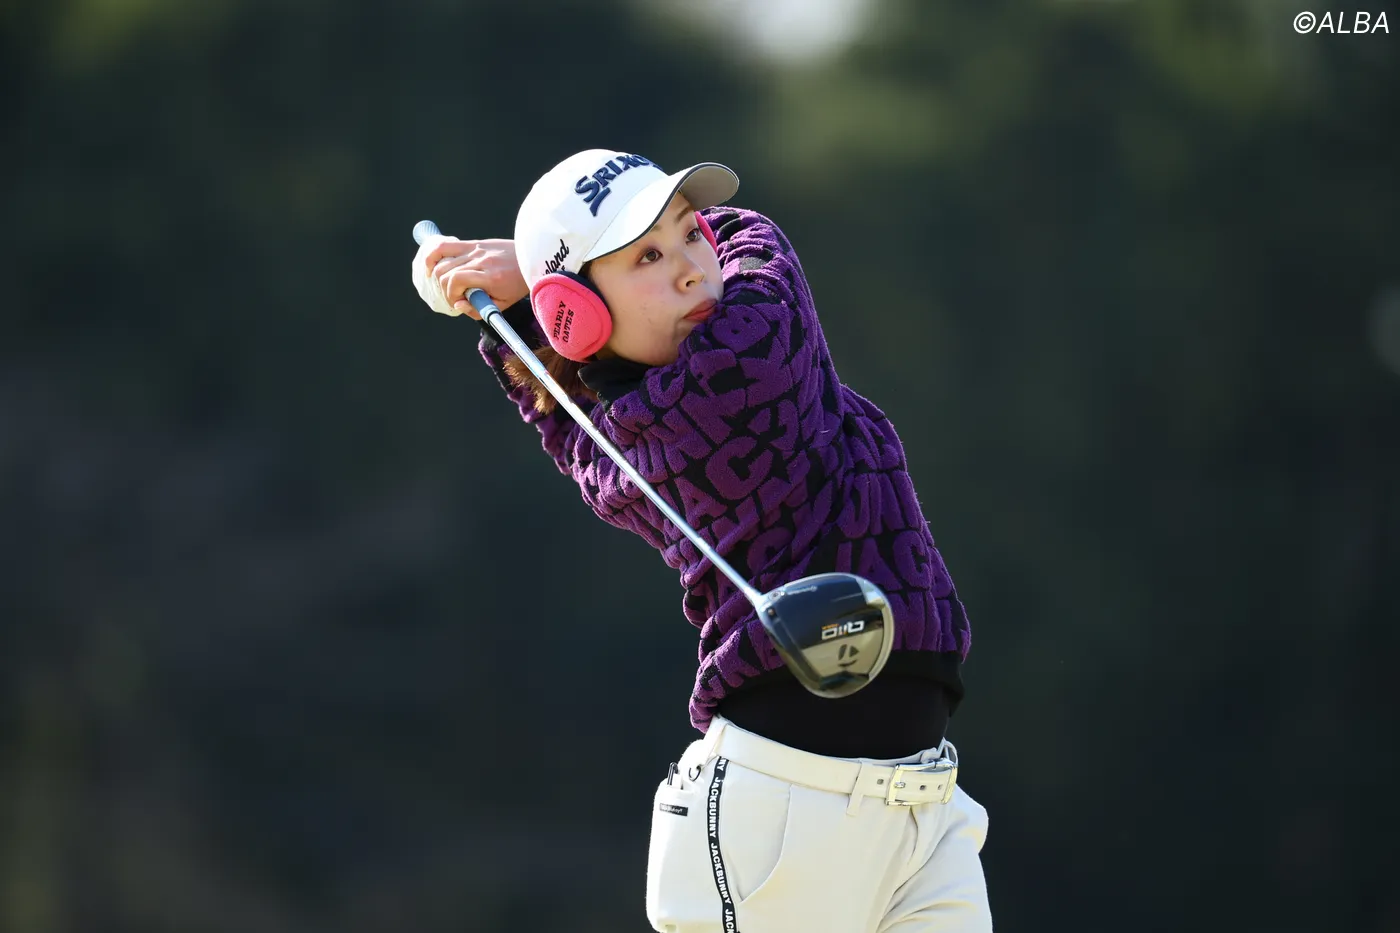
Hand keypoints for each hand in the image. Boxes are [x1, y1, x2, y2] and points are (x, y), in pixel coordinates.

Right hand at [411, 235, 528, 320]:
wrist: (531, 259)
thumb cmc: (517, 284)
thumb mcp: (504, 304)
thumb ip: (479, 309)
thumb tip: (457, 305)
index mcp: (491, 277)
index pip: (457, 281)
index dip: (451, 295)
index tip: (458, 303)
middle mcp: (481, 261)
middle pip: (446, 273)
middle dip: (444, 290)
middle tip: (454, 297)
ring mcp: (476, 249)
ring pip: (442, 261)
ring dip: (438, 277)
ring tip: (446, 287)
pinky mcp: (473, 243)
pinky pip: (445, 246)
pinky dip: (433, 257)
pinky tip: (430, 268)